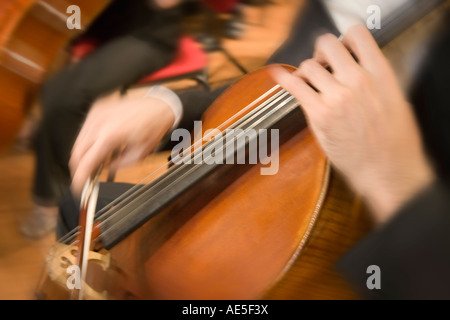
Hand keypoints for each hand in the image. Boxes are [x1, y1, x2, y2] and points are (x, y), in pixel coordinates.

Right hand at [70, 91, 174, 194]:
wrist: (158, 105)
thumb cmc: (152, 127)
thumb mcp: (139, 154)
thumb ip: (119, 165)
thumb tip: (105, 170)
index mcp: (110, 135)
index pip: (86, 161)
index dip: (80, 177)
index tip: (78, 186)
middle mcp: (99, 123)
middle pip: (77, 152)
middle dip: (79, 167)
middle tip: (86, 177)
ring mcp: (96, 114)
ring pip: (79, 141)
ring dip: (82, 154)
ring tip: (94, 163)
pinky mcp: (97, 109)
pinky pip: (85, 129)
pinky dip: (87, 141)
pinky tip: (97, 147)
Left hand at [271, 25, 434, 223]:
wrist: (386, 170)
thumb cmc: (393, 142)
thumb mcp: (395, 100)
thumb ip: (376, 80)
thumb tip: (358, 68)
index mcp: (380, 74)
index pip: (357, 35)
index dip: (343, 38)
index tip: (338, 48)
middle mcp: (358, 80)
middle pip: (328, 44)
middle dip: (320, 51)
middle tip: (319, 63)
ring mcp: (337, 97)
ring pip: (309, 66)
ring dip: (305, 71)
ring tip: (306, 82)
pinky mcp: (319, 114)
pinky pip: (295, 86)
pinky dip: (283, 79)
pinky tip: (279, 76)